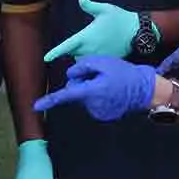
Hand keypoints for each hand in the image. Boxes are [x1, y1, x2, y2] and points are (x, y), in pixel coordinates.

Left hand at [33, 55, 155, 121]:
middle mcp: (92, 105)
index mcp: (91, 91)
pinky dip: (96, 97)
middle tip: (98, 75)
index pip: (66, 95)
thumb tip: (69, 76)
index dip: (49, 100)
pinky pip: (92, 104)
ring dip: (90, 90)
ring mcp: (98, 112)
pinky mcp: (103, 115)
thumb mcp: (103, 62)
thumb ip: (83, 66)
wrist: (143, 89)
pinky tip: (109, 91)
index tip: (35, 107)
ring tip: (107, 83)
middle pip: (75, 92)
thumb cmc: (123, 73)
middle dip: (81, 84)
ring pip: (84, 98)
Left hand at [43, 0, 147, 61]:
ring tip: (91, 46)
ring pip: (83, 60)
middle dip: (74, 50)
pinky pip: (94, 64)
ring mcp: (98, 57)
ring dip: (82, 56)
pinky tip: (99, 53)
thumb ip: (90, 6)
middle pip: (74, 54)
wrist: (137, 31)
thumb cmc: (120, 18)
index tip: (46, 58)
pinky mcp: (106, 61)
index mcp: (86, 36)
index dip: (56, 52)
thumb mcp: (105, 9)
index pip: (67, 46)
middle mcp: (90, 49)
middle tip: (82, 41)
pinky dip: (92, 61)